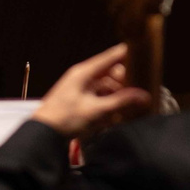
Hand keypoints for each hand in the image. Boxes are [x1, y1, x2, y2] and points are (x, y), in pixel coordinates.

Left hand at [33, 44, 153, 138]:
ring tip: (131, 106)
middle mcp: (83, 76)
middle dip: (127, 82)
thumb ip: (122, 101)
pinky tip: (118, 114)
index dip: (130, 54)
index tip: (147, 55)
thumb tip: (145, 96)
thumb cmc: (66, 118)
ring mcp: (81, 87)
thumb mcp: (96, 110)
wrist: (42, 134)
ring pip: (107, 86)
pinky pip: (100, 96)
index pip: (112, 56)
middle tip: (141, 92)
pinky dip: (110, 102)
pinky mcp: (79, 99)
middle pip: (112, 73)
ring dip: (119, 95)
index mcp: (85, 72)